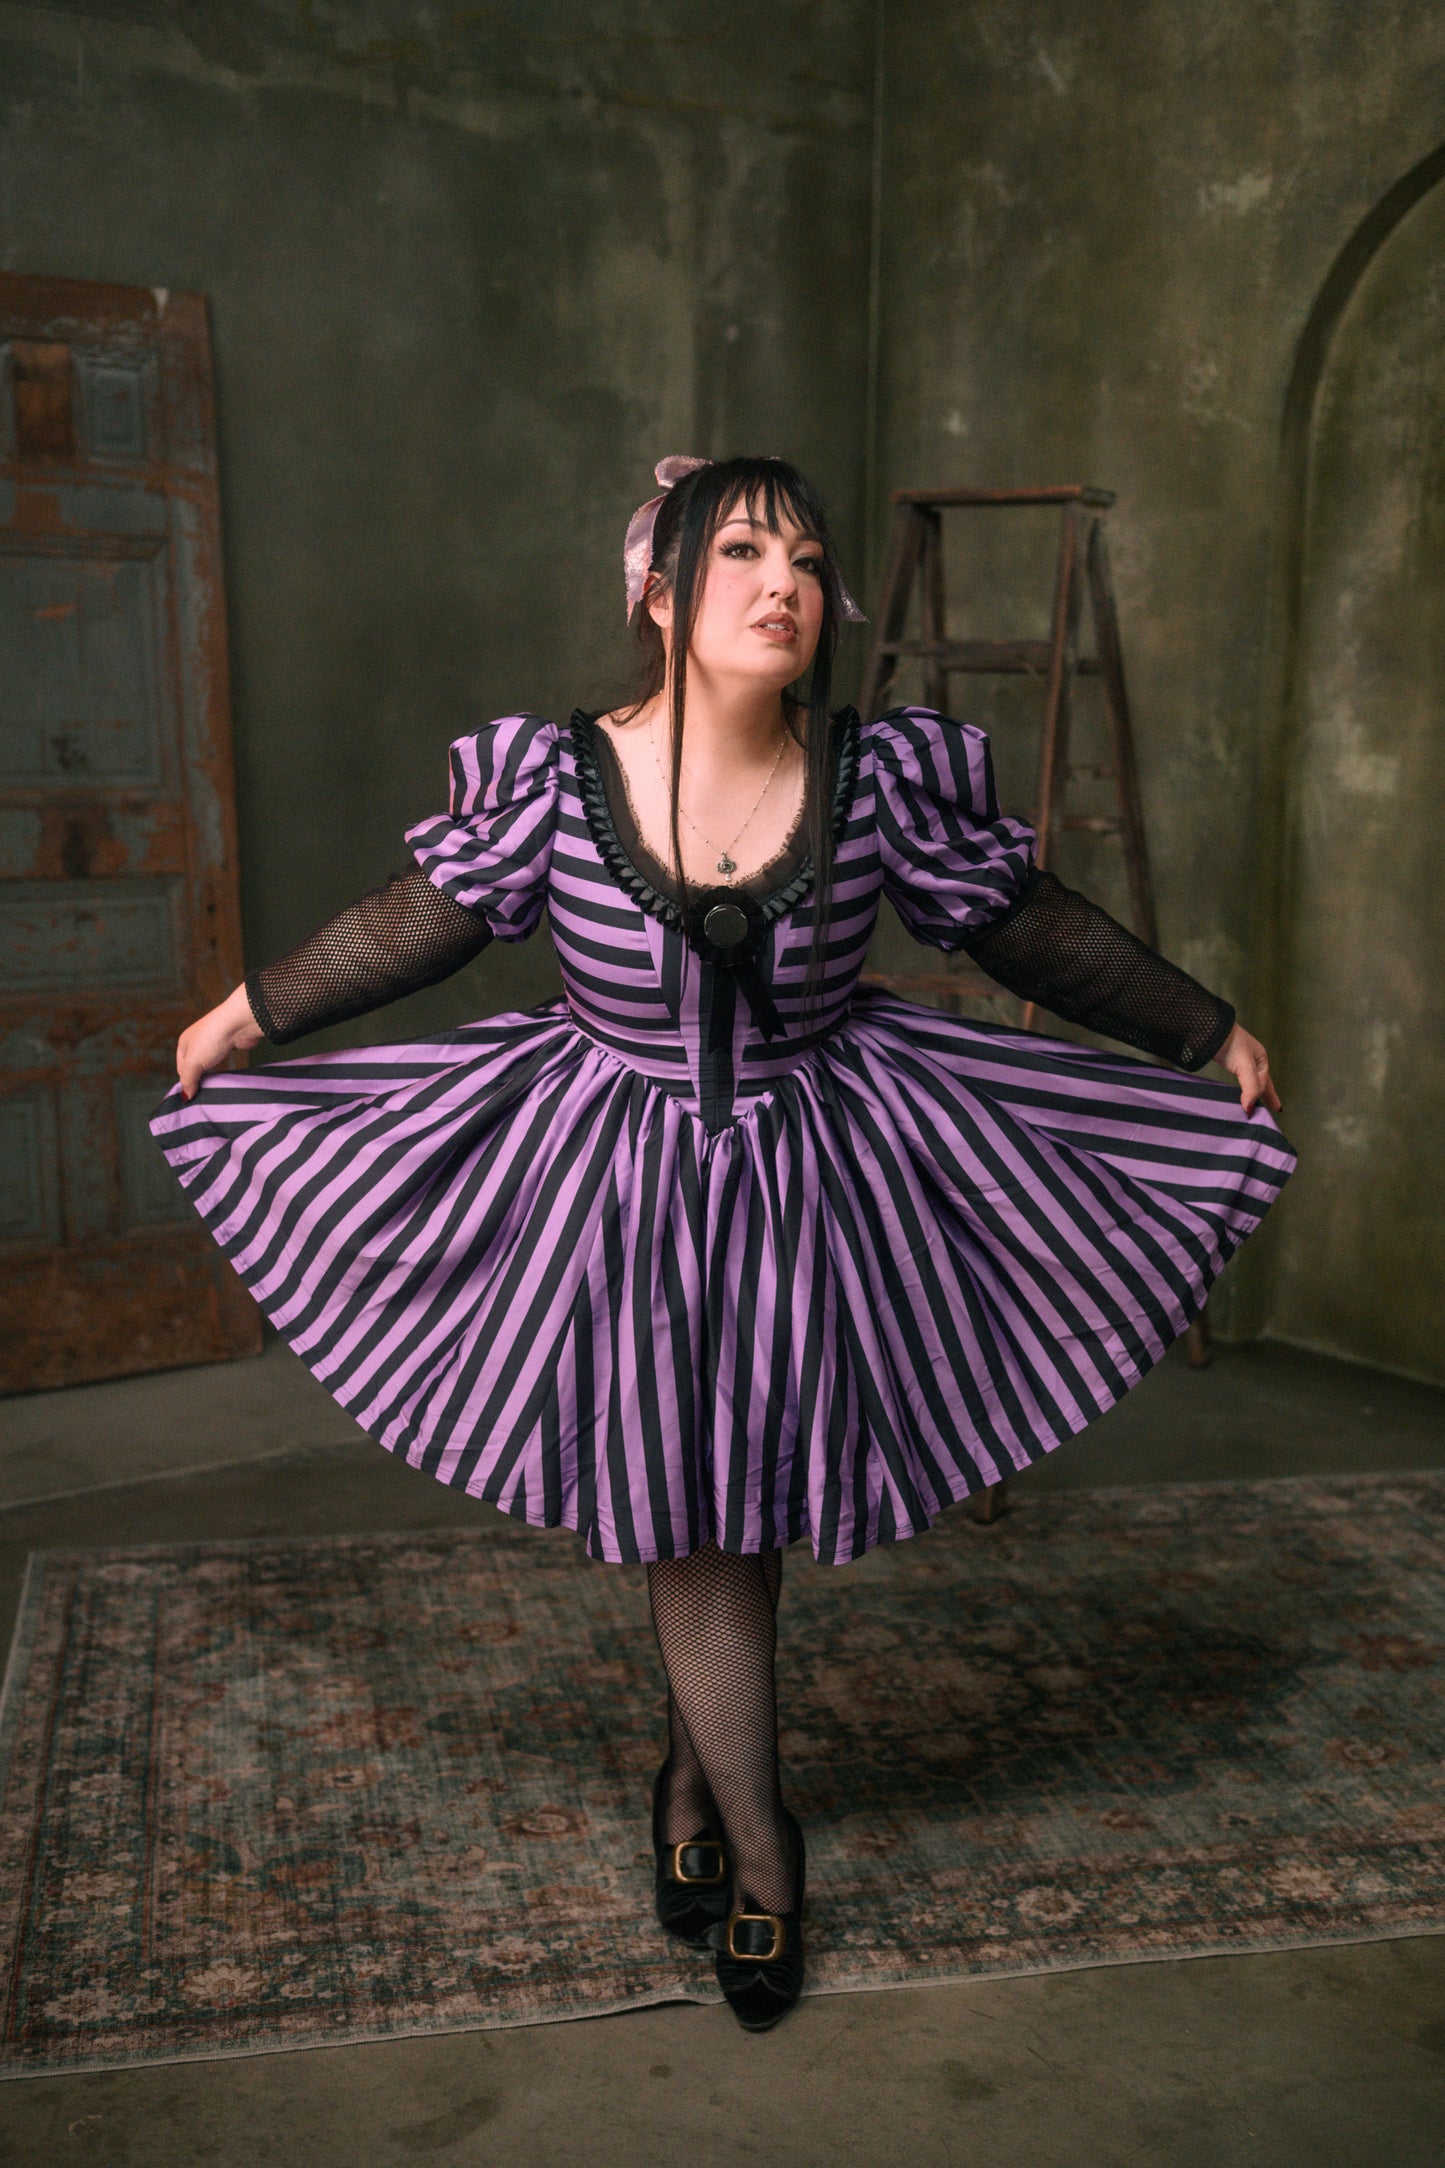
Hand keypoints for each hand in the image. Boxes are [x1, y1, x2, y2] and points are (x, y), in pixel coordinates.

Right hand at [176, 983, 263, 1100]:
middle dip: (198, 1079)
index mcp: (184, 1042)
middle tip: (203, 1093)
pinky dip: (222, 1069)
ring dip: (210, 1074)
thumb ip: (188, 1080)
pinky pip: (222, 1061)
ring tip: (214, 1087)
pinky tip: (224, 1076)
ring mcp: (214, 1042)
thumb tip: (186, 1097)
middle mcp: (197, 1040)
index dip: (186, 1081)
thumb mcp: (194, 1062)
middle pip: (194, 1066)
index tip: (193, 1095)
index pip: (181, 1068)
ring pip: (209, 1064)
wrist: (239, 1022)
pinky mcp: (229, 1044)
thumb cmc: (212, 1039)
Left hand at [1213, 1022, 1280, 1114]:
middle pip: (1261, 1082)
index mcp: (1261, 1060)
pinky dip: (1243, 1087)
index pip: (1264, 1085)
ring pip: (1250, 1081)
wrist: (1209, 1028)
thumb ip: (1250, 1087)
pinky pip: (1240, 1078)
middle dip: (1266, 1095)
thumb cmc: (1230, 1044)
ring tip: (1257, 1102)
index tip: (1278, 1109)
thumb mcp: (1245, 1066)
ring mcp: (1241, 1060)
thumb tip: (1249, 1108)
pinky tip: (1240, 1090)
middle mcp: (1253, 1060)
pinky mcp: (1228, 1060)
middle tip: (1273, 1108)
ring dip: (1254, 1093)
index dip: (1269, 1097)